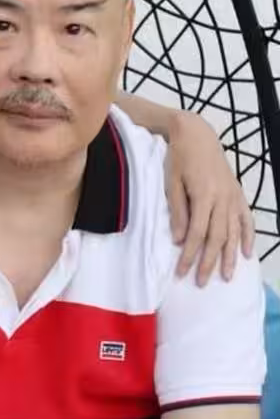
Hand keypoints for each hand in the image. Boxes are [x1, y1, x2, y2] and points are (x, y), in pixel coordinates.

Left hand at [165, 111, 253, 285]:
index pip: (196, 234)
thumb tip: (178, 239)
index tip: (181, 272)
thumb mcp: (172, 183)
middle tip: (202, 283)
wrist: (196, 135)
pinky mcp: (238, 193)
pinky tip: (247, 253)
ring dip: (230, 256)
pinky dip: (247, 236)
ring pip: (233, 232)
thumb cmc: (179, 158)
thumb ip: (177, 212)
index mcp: (203, 196)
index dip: (189, 255)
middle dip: (209, 262)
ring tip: (227, 276)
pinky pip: (246, 219)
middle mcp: (222, 199)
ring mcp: (233, 197)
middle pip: (217, 238)